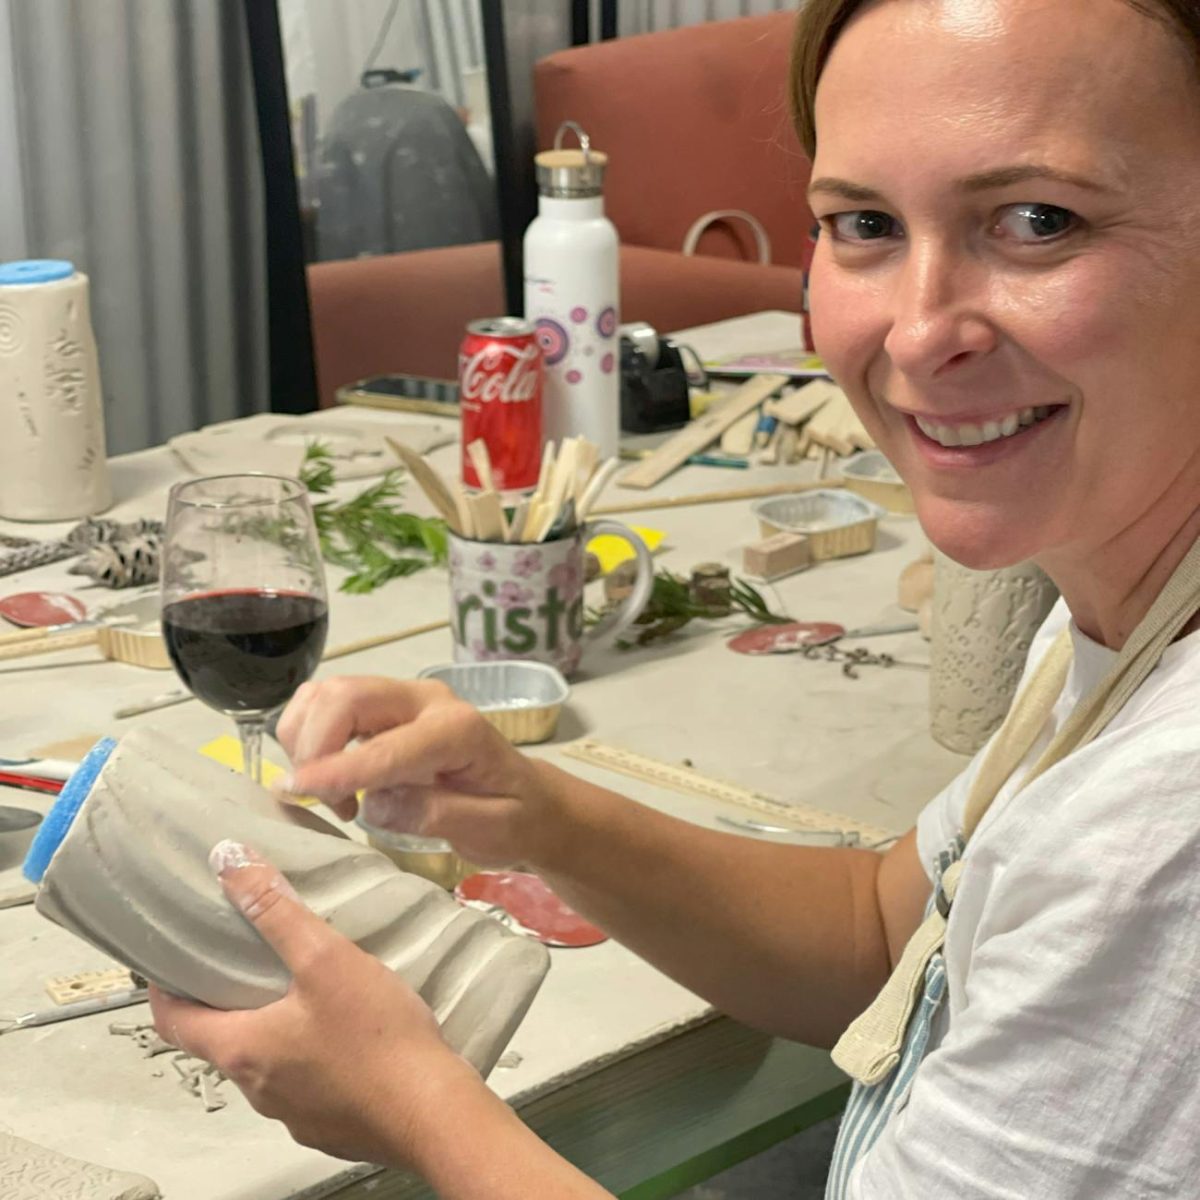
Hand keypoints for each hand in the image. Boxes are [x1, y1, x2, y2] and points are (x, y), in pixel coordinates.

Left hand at [150, 840, 486, 1167]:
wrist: (433, 1114)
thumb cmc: (375, 1036)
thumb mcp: (326, 958)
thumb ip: (277, 910)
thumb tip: (228, 860)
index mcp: (242, 1049)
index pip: (172, 1021)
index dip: (163, 987)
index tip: (171, 957)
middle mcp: (255, 1090)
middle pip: (222, 1041)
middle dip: (228, 1001)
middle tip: (247, 958)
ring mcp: (292, 1115)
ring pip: (266, 1066)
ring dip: (273, 1030)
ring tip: (303, 991)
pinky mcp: (329, 1128)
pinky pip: (306, 1088)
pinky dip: (310, 1059)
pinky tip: (345, 1036)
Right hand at [274, 676, 565, 869]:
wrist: (529, 799)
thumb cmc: (514, 817)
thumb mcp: (491, 830)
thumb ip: (436, 815)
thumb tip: (374, 804)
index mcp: (459, 730)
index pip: (388, 745)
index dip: (339, 769)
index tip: (298, 793)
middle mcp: (427, 700)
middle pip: (346, 696)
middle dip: (314, 745)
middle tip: (322, 801)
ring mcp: (402, 698)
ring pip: (328, 694)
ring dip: (306, 740)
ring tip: (332, 795)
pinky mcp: (382, 709)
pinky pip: (326, 706)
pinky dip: (307, 737)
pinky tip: (330, 779)